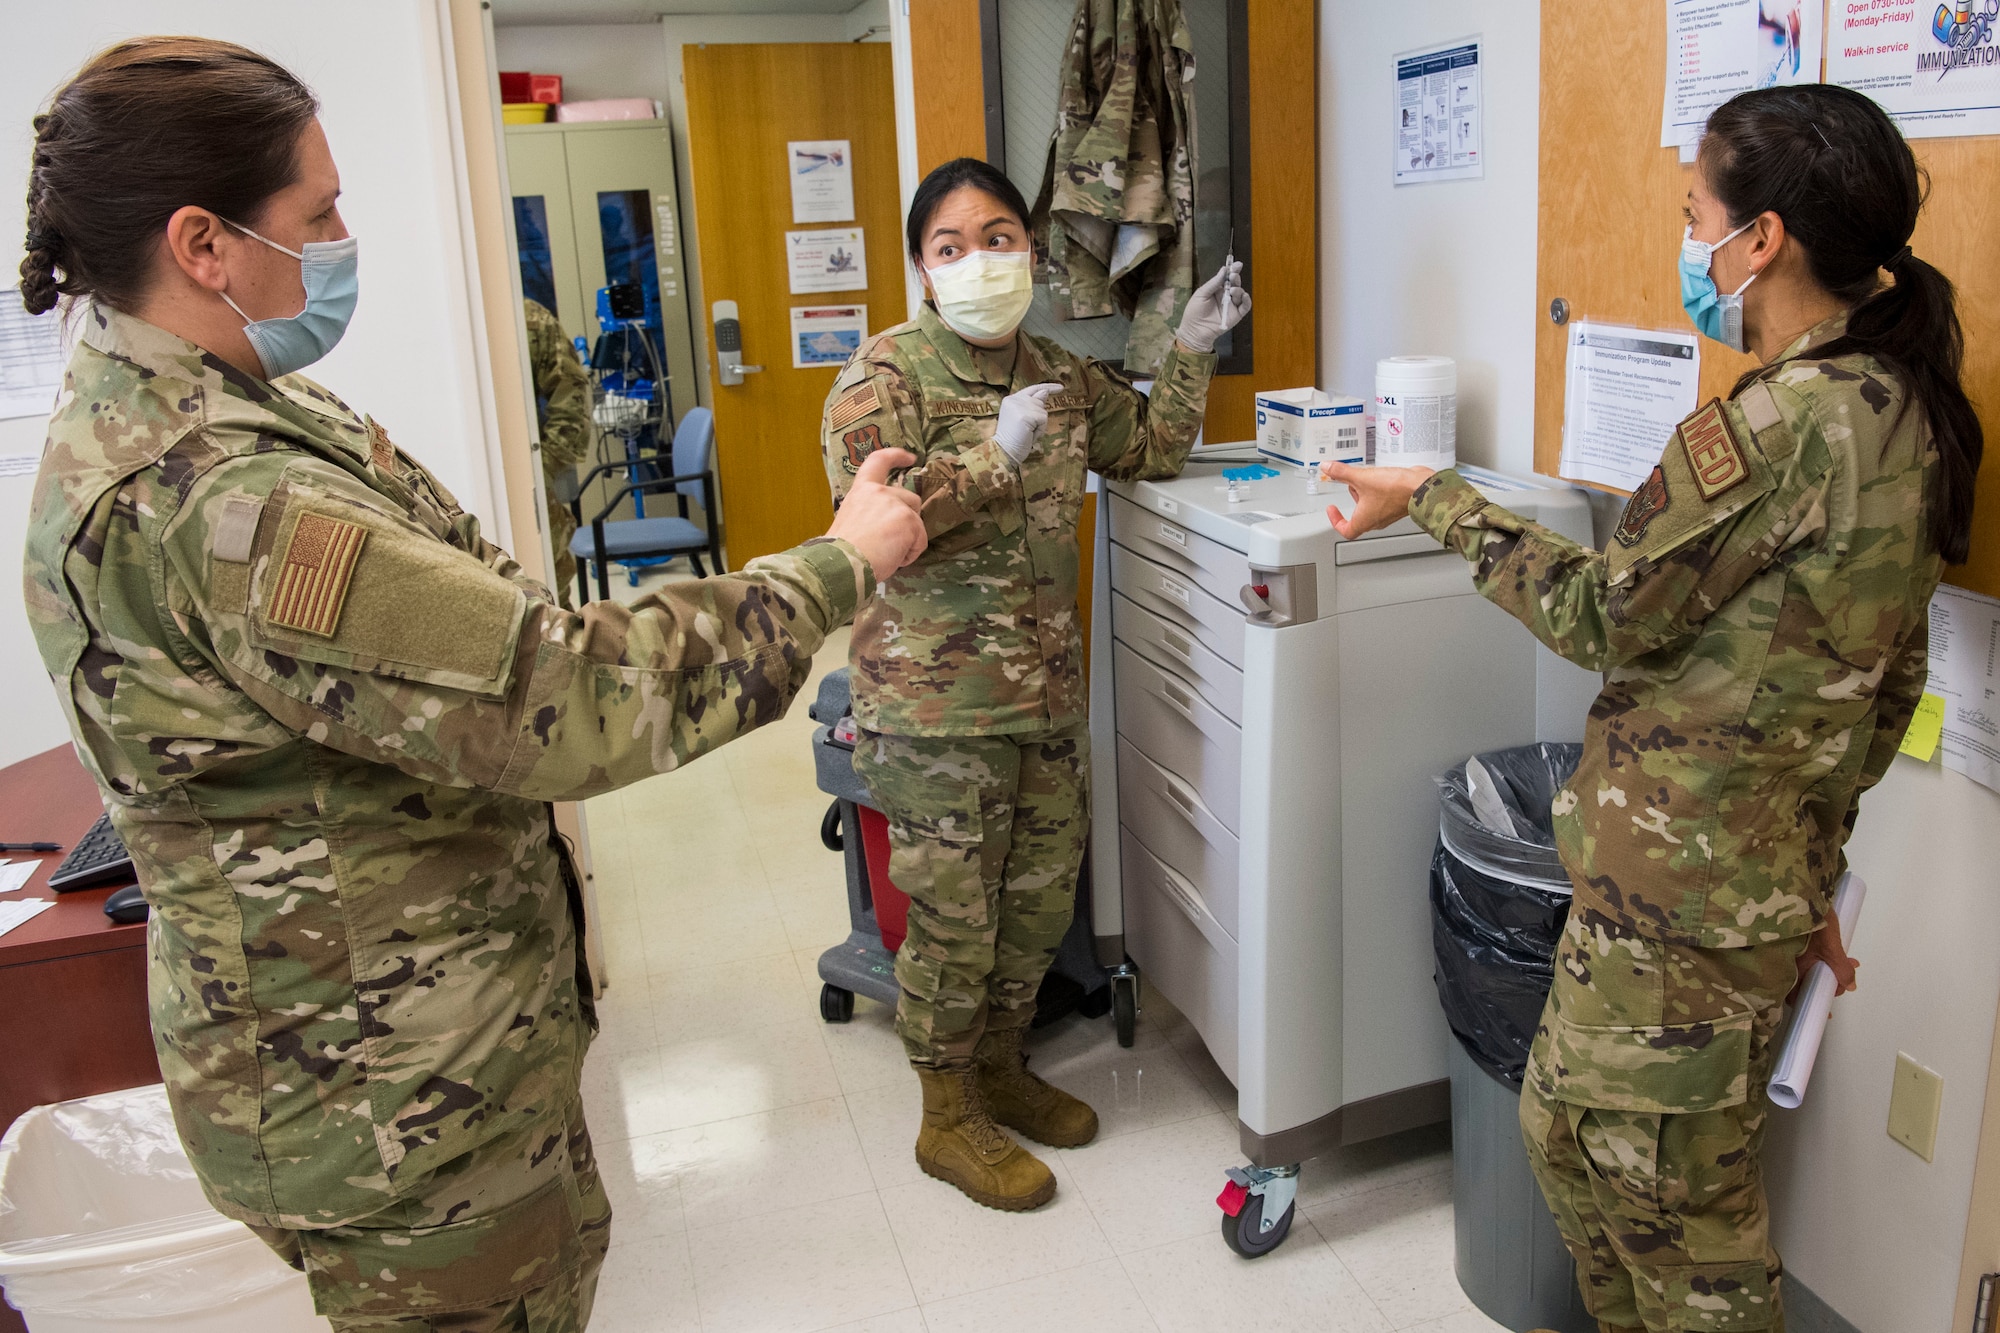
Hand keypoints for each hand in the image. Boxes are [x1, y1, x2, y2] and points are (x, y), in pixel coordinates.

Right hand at [827, 448, 926, 579]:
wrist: (841, 565)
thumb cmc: (842, 552)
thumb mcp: (851, 520)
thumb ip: (870, 512)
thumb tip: (885, 524)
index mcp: (862, 490)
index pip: (879, 461)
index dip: (896, 456)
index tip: (910, 457)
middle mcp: (880, 492)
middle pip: (911, 500)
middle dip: (909, 520)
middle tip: (889, 542)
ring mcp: (896, 505)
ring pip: (918, 522)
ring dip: (908, 540)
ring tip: (886, 553)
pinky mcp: (909, 521)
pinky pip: (920, 541)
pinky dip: (910, 554)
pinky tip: (892, 558)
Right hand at [995, 382, 1062, 465]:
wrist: (1004, 452)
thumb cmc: (1014, 439)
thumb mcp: (1024, 418)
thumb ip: (1032, 405)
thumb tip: (1045, 392)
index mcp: (1011, 399)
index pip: (1032, 388)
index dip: (1048, 387)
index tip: (1061, 388)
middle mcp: (1014, 399)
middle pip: (1040, 401)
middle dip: (1039, 417)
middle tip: (1027, 430)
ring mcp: (1019, 406)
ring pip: (1043, 411)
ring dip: (1039, 425)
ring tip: (1027, 433)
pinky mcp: (1025, 415)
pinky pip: (1043, 419)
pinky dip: (1040, 429)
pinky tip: (1029, 434)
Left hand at [1175, 260, 1250, 352]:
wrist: (1194, 331)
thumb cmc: (1194, 312)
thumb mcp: (1201, 294)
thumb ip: (1213, 283)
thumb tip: (1223, 270)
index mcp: (1217, 289)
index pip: (1227, 277)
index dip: (1232, 270)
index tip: (1236, 264)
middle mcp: (1226, 296)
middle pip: (1235, 283)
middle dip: (1236, 278)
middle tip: (1233, 276)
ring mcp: (1231, 305)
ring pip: (1240, 294)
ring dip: (1239, 289)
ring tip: (1233, 290)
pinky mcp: (1236, 315)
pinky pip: (1245, 306)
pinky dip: (1247, 300)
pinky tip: (1244, 296)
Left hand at [1320, 461, 1433, 539]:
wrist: (1423, 487)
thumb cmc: (1396, 490)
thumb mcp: (1362, 478)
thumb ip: (1341, 473)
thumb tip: (1327, 468)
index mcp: (1365, 520)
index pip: (1346, 530)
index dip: (1336, 520)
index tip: (1332, 510)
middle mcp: (1377, 520)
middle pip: (1358, 516)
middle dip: (1352, 499)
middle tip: (1349, 485)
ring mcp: (1388, 513)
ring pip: (1371, 506)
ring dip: (1365, 492)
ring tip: (1365, 477)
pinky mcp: (1397, 504)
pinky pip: (1383, 500)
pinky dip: (1377, 490)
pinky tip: (1379, 476)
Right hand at [1790, 912, 1859, 1003]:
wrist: (1797, 893)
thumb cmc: (1813, 923)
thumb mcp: (1832, 948)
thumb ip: (1841, 969)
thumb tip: (1850, 986)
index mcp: (1793, 969)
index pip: (1797, 997)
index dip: (1813, 1004)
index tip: (1828, 1012)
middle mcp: (1788, 963)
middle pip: (1807, 983)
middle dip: (1830, 983)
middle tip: (1847, 977)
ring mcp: (1790, 952)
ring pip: (1810, 969)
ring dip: (1830, 970)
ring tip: (1851, 962)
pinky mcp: (1794, 941)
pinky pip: (1809, 958)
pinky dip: (1824, 959)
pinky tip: (1838, 952)